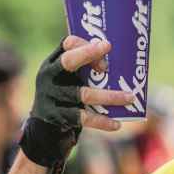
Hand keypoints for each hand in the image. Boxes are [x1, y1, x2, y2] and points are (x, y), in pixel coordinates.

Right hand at [20, 36, 135, 173]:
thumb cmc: (66, 97)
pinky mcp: (58, 117)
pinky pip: (84, 118)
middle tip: (111, 59)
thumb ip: (88, 70)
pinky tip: (117, 124)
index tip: (107, 48)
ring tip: (130, 97)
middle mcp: (49, 77)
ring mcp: (52, 97)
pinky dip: (102, 121)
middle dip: (89, 55)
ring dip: (110, 96)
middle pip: (68, 61)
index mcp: (54, 63)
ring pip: (84, 94)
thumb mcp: (70, 79)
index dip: (87, 45)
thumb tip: (125, 67)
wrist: (44, 128)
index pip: (68, 44)